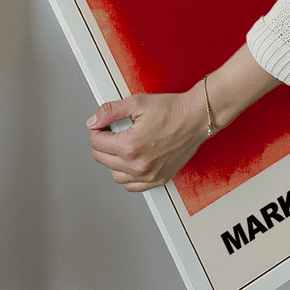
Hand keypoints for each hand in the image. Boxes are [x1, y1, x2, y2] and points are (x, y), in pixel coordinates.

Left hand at [87, 89, 208, 191]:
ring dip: (112, 161)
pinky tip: (131, 161)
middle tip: (111, 131)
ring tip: (121, 145)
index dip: (97, 129)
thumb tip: (93, 121)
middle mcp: (138, 165)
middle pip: (103, 159)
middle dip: (102, 143)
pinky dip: (127, 176)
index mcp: (130, 146)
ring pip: (115, 175)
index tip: (103, 124)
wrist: (195, 118)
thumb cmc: (172, 110)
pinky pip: (133, 186)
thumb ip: (110, 112)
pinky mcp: (159, 179)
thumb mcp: (137, 102)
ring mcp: (149, 175)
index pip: (97, 143)